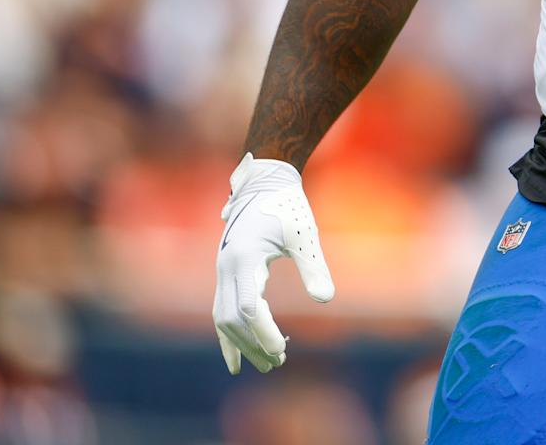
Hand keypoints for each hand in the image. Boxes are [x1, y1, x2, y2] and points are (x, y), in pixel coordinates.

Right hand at [212, 153, 335, 374]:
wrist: (264, 184)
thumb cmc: (287, 207)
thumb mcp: (303, 234)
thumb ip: (313, 266)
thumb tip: (326, 299)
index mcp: (244, 258)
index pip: (249, 308)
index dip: (263, 333)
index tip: (282, 350)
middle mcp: (226, 268)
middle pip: (232, 320)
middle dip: (253, 344)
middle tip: (278, 362)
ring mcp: (221, 271)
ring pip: (223, 318)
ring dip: (241, 343)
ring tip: (267, 362)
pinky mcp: (225, 273)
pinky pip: (220, 310)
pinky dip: (227, 336)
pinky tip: (236, 359)